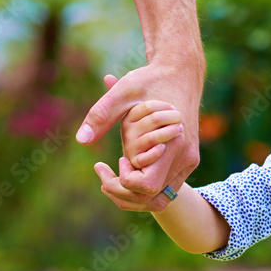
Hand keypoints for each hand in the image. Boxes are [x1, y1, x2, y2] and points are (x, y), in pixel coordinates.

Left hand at [76, 62, 201, 207]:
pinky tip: (130, 168)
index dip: (126, 179)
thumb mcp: (124, 93)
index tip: (119, 158)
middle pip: (154, 198)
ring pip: (161, 198)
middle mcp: (185, 158)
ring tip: (115, 174)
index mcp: (174, 145)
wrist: (182, 72)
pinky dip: (145, 187)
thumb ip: (102, 115)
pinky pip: (166, 187)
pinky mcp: (188, 160)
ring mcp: (189, 161)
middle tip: (106, 172)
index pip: (147, 186)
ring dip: (134, 194)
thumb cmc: (151, 79)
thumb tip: (81, 139)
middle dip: (124, 192)